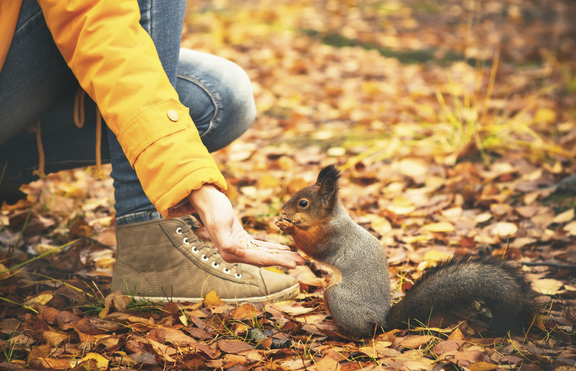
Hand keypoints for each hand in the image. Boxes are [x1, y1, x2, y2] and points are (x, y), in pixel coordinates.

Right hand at [184, 184, 304, 267]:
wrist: (207, 199)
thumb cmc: (212, 209)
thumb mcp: (218, 225)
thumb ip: (227, 243)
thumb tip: (240, 254)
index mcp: (231, 252)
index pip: (259, 259)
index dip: (277, 262)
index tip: (293, 263)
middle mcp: (235, 253)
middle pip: (265, 259)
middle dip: (284, 261)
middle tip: (302, 262)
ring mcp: (239, 246)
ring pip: (265, 254)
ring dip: (282, 256)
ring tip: (298, 257)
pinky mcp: (242, 239)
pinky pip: (261, 246)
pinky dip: (273, 248)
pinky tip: (285, 249)